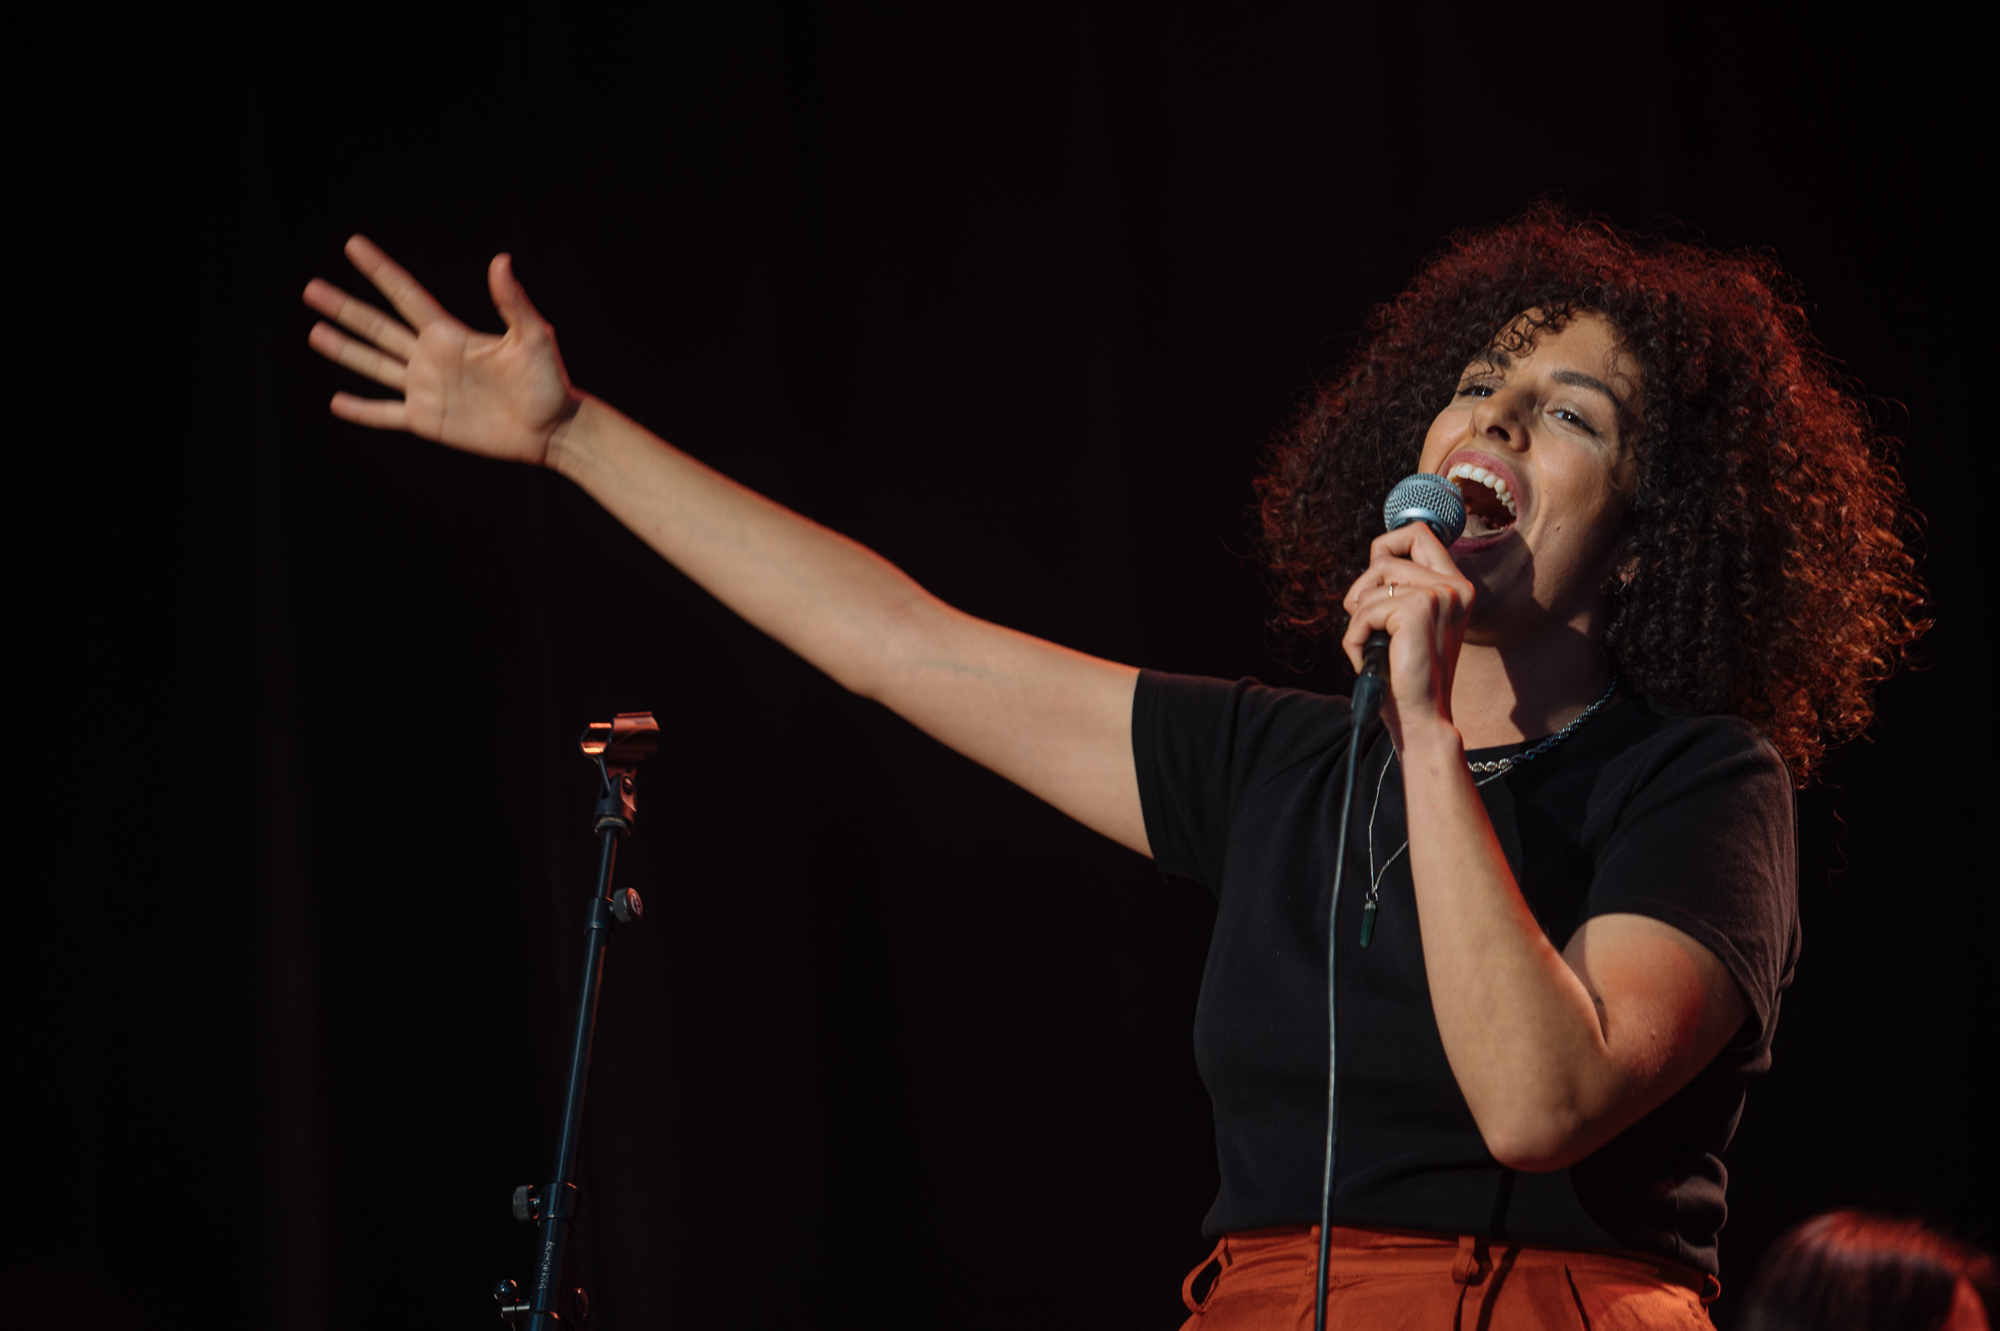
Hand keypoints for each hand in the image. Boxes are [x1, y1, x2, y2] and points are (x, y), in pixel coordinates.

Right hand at [303, 236, 581, 464]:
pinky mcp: (428, 421)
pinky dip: (362, 411)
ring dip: (344, 350)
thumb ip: (512, 302)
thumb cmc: (549, 382)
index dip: (379, 270)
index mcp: (451, 334)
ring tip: (315, 333)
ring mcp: (427, 389)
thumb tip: (501, 260)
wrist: (553, 430)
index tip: (353, 245)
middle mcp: (432, 358)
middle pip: (378, 327)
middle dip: (345, 309)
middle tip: (311, 288)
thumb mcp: (534, 337)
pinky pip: (386, 414)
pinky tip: (337, 402)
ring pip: (375, 365)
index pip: (406, 295)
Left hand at [1339, 523, 1473, 742]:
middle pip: (1383, 557)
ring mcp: (1439, 596)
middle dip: (1362, 590)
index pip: (1419, 533)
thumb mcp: (1409, 622)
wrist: (1421, 716)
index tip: (1376, 575)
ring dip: (1359, 621)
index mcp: (1456, 587)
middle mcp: (1454, 587)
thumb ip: (1402, 587)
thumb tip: (1377, 556)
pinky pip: (1363, 611)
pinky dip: (1356, 637)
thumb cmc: (1409, 674)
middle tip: (1370, 624)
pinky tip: (1371, 658)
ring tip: (1376, 648)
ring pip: (1370, 586)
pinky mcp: (1417, 609)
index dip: (1386, 545)